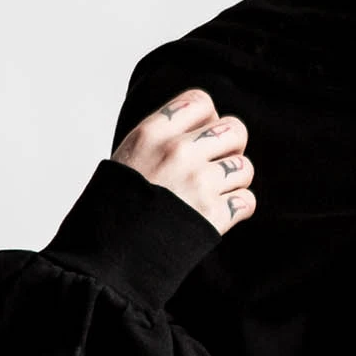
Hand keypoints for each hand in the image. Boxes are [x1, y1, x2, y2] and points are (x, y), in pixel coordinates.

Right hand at [112, 87, 255, 232]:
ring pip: (244, 167)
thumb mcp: (129, 156)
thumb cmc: (117, 206)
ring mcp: (198, 183)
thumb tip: (205, 126)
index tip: (201, 138)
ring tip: (212, 194)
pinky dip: (237, 209)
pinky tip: (217, 214)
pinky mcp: (213, 215)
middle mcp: (178, 152)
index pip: (201, 102)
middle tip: (215, 165)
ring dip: (233, 182)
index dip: (208, 119)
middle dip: (231, 147)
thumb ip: (164, 137)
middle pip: (235, 130)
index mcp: (152, 133)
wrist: (108, 253)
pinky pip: (247, 201)